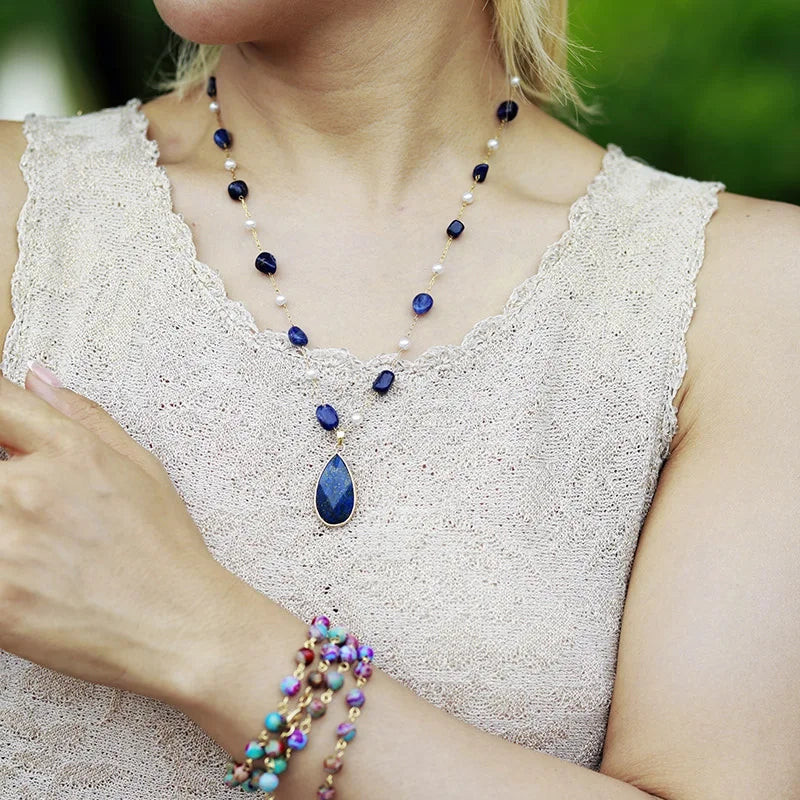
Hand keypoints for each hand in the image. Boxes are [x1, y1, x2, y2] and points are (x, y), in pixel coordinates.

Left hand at [0, 361, 224, 701]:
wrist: (179, 627)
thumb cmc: (165, 550)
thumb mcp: (141, 467)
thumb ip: (84, 416)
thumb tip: (37, 377)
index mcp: (72, 452)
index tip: (2, 435)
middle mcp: (32, 490)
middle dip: (3, 480)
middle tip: (24, 501)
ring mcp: (7, 546)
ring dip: (2, 521)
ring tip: (33, 541)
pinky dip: (1, 566)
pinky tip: (29, 572)